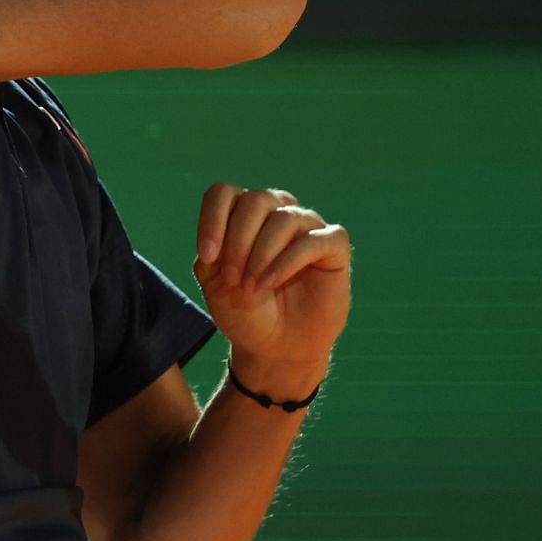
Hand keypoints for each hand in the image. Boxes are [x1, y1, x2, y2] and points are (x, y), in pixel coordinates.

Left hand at [193, 184, 350, 392]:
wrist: (275, 347)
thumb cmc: (245, 311)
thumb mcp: (215, 283)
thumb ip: (212, 254)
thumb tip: (218, 237)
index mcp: (242, 215)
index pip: (223, 194)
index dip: (212, 220)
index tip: (208, 257)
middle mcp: (276, 212)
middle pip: (254, 201)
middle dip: (238, 241)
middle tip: (233, 279)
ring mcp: (306, 226)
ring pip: (283, 218)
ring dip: (261, 254)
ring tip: (253, 286)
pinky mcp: (333, 246)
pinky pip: (314, 239)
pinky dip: (288, 260)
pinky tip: (272, 282)